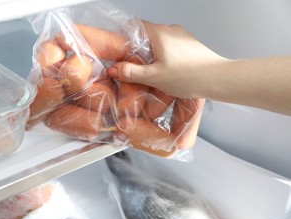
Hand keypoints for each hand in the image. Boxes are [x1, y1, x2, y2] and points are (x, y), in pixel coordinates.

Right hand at [107, 20, 227, 98]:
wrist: (218, 79)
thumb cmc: (189, 76)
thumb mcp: (154, 77)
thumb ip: (131, 72)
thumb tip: (113, 69)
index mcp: (160, 33)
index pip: (135, 25)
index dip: (125, 38)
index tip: (119, 51)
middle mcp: (171, 30)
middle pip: (146, 35)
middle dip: (137, 50)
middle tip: (133, 67)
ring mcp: (182, 37)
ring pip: (159, 43)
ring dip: (152, 55)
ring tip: (150, 73)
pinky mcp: (190, 46)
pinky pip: (171, 48)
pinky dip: (164, 58)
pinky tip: (166, 73)